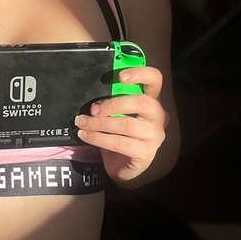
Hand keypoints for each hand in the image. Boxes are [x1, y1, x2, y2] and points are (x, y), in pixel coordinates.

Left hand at [74, 66, 169, 182]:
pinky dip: (98, 138)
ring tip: (82, 123)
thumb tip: (93, 100)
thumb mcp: (115, 115)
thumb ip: (111, 102)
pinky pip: (120, 143)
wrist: (121, 166)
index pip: (155, 80)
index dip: (140, 74)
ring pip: (127, 125)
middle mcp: (158, 116)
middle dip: (113, 104)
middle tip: (92, 109)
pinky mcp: (146, 153)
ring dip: (99, 124)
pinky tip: (86, 136)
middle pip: (142, 102)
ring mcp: (155, 135)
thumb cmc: (117, 134)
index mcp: (151, 100)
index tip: (120, 76)